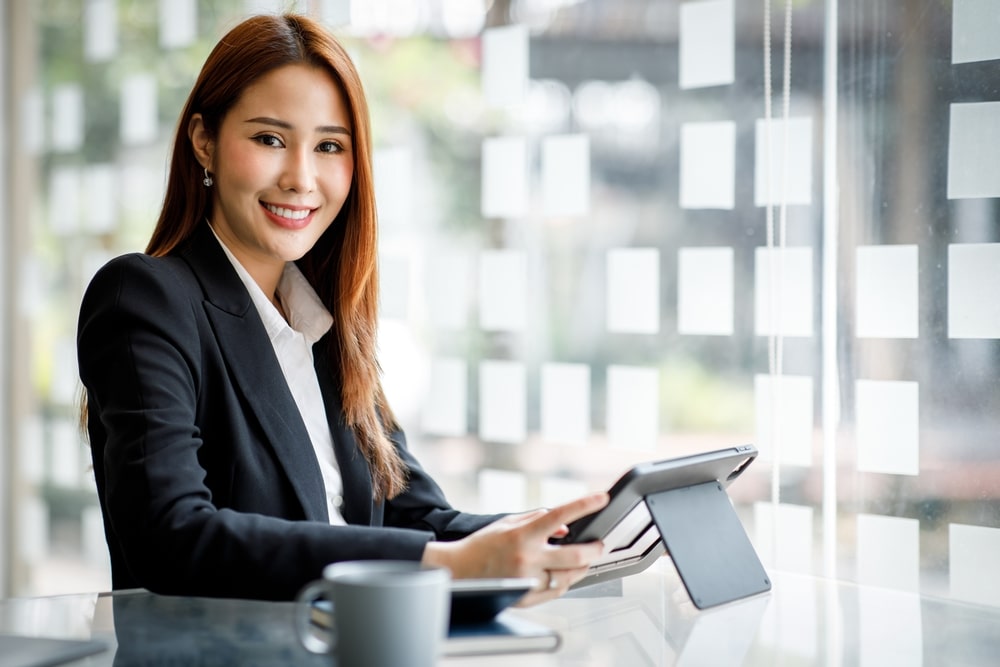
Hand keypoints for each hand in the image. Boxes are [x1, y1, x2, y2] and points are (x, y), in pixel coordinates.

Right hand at [421, 492, 608, 605]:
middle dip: (594, 549)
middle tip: (599, 545)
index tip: (600, 498)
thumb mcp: (508, 522)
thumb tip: (566, 526)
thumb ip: (538, 519)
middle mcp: (527, 559)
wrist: (459, 570)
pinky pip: (556, 591)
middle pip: (575, 556)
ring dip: (581, 567)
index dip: (584, 505)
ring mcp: (527, 581)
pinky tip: (564, 574)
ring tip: (583, 560)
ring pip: (569, 577)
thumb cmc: (482, 544)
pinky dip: (565, 582)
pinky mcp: (525, 598)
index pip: (560, 515)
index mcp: (523, 535)